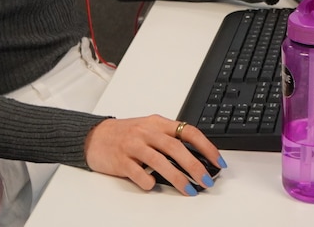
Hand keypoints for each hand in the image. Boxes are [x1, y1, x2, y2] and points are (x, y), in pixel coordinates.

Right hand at [84, 115, 224, 195]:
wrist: (95, 135)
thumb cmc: (127, 134)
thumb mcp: (151, 129)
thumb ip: (169, 140)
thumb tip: (196, 158)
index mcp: (159, 123)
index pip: (188, 131)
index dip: (206, 146)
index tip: (217, 161)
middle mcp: (148, 132)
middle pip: (176, 148)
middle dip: (195, 165)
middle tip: (207, 180)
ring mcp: (134, 145)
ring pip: (159, 161)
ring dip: (177, 177)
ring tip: (189, 190)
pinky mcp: (121, 160)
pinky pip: (137, 172)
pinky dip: (147, 181)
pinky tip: (153, 186)